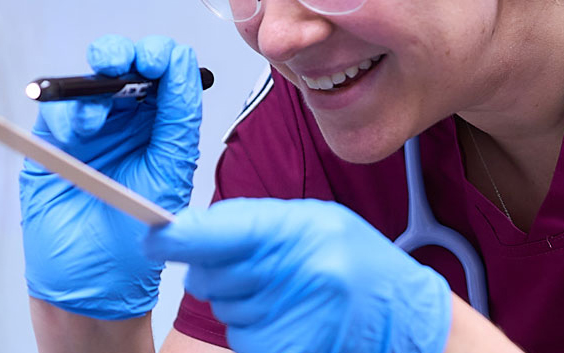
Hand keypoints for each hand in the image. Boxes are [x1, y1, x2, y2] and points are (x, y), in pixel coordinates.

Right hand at [20, 35, 201, 319]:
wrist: (91, 287)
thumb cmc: (134, 245)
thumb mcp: (169, 175)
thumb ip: (178, 120)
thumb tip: (182, 67)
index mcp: (164, 129)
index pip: (169, 73)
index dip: (163, 57)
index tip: (156, 60)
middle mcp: (128, 124)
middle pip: (126, 65)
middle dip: (123, 55)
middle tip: (121, 64)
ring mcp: (89, 132)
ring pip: (89, 81)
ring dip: (94, 83)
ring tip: (96, 117)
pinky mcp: (53, 145)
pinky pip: (57, 111)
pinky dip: (66, 110)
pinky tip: (78, 129)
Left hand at [145, 198, 452, 352]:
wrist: (409, 315)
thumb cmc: (361, 265)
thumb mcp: (316, 223)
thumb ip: (254, 225)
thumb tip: (188, 231)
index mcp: (304, 231)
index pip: (222, 231)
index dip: (180, 237)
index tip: (154, 239)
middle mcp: (300, 274)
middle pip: (210, 276)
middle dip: (217, 273)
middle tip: (259, 270)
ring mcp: (296, 318)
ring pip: (224, 311)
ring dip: (242, 305)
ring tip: (289, 296)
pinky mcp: (290, 349)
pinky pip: (242, 342)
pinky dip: (256, 333)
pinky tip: (289, 321)